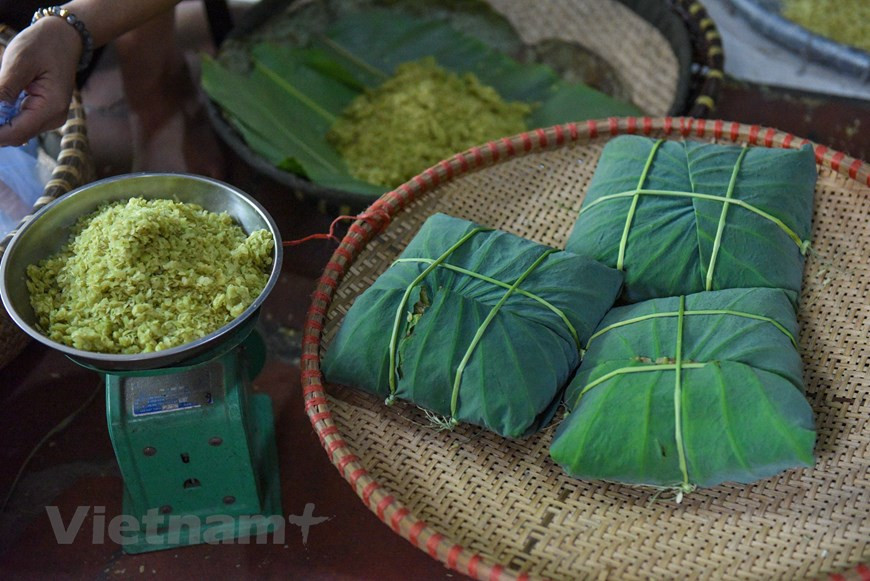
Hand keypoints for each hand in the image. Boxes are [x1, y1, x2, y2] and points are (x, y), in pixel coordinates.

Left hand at [0, 17, 82, 146]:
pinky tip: (0, 101)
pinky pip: (19, 123)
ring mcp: (50, 118)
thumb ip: (3, 89)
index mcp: (51, 108)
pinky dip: (3, 116)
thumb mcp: (19, 63)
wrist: (64, 38)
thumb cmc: (43, 45)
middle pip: (14, 135)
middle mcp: (53, 119)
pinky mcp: (43, 113)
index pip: (14, 133)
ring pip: (15, 132)